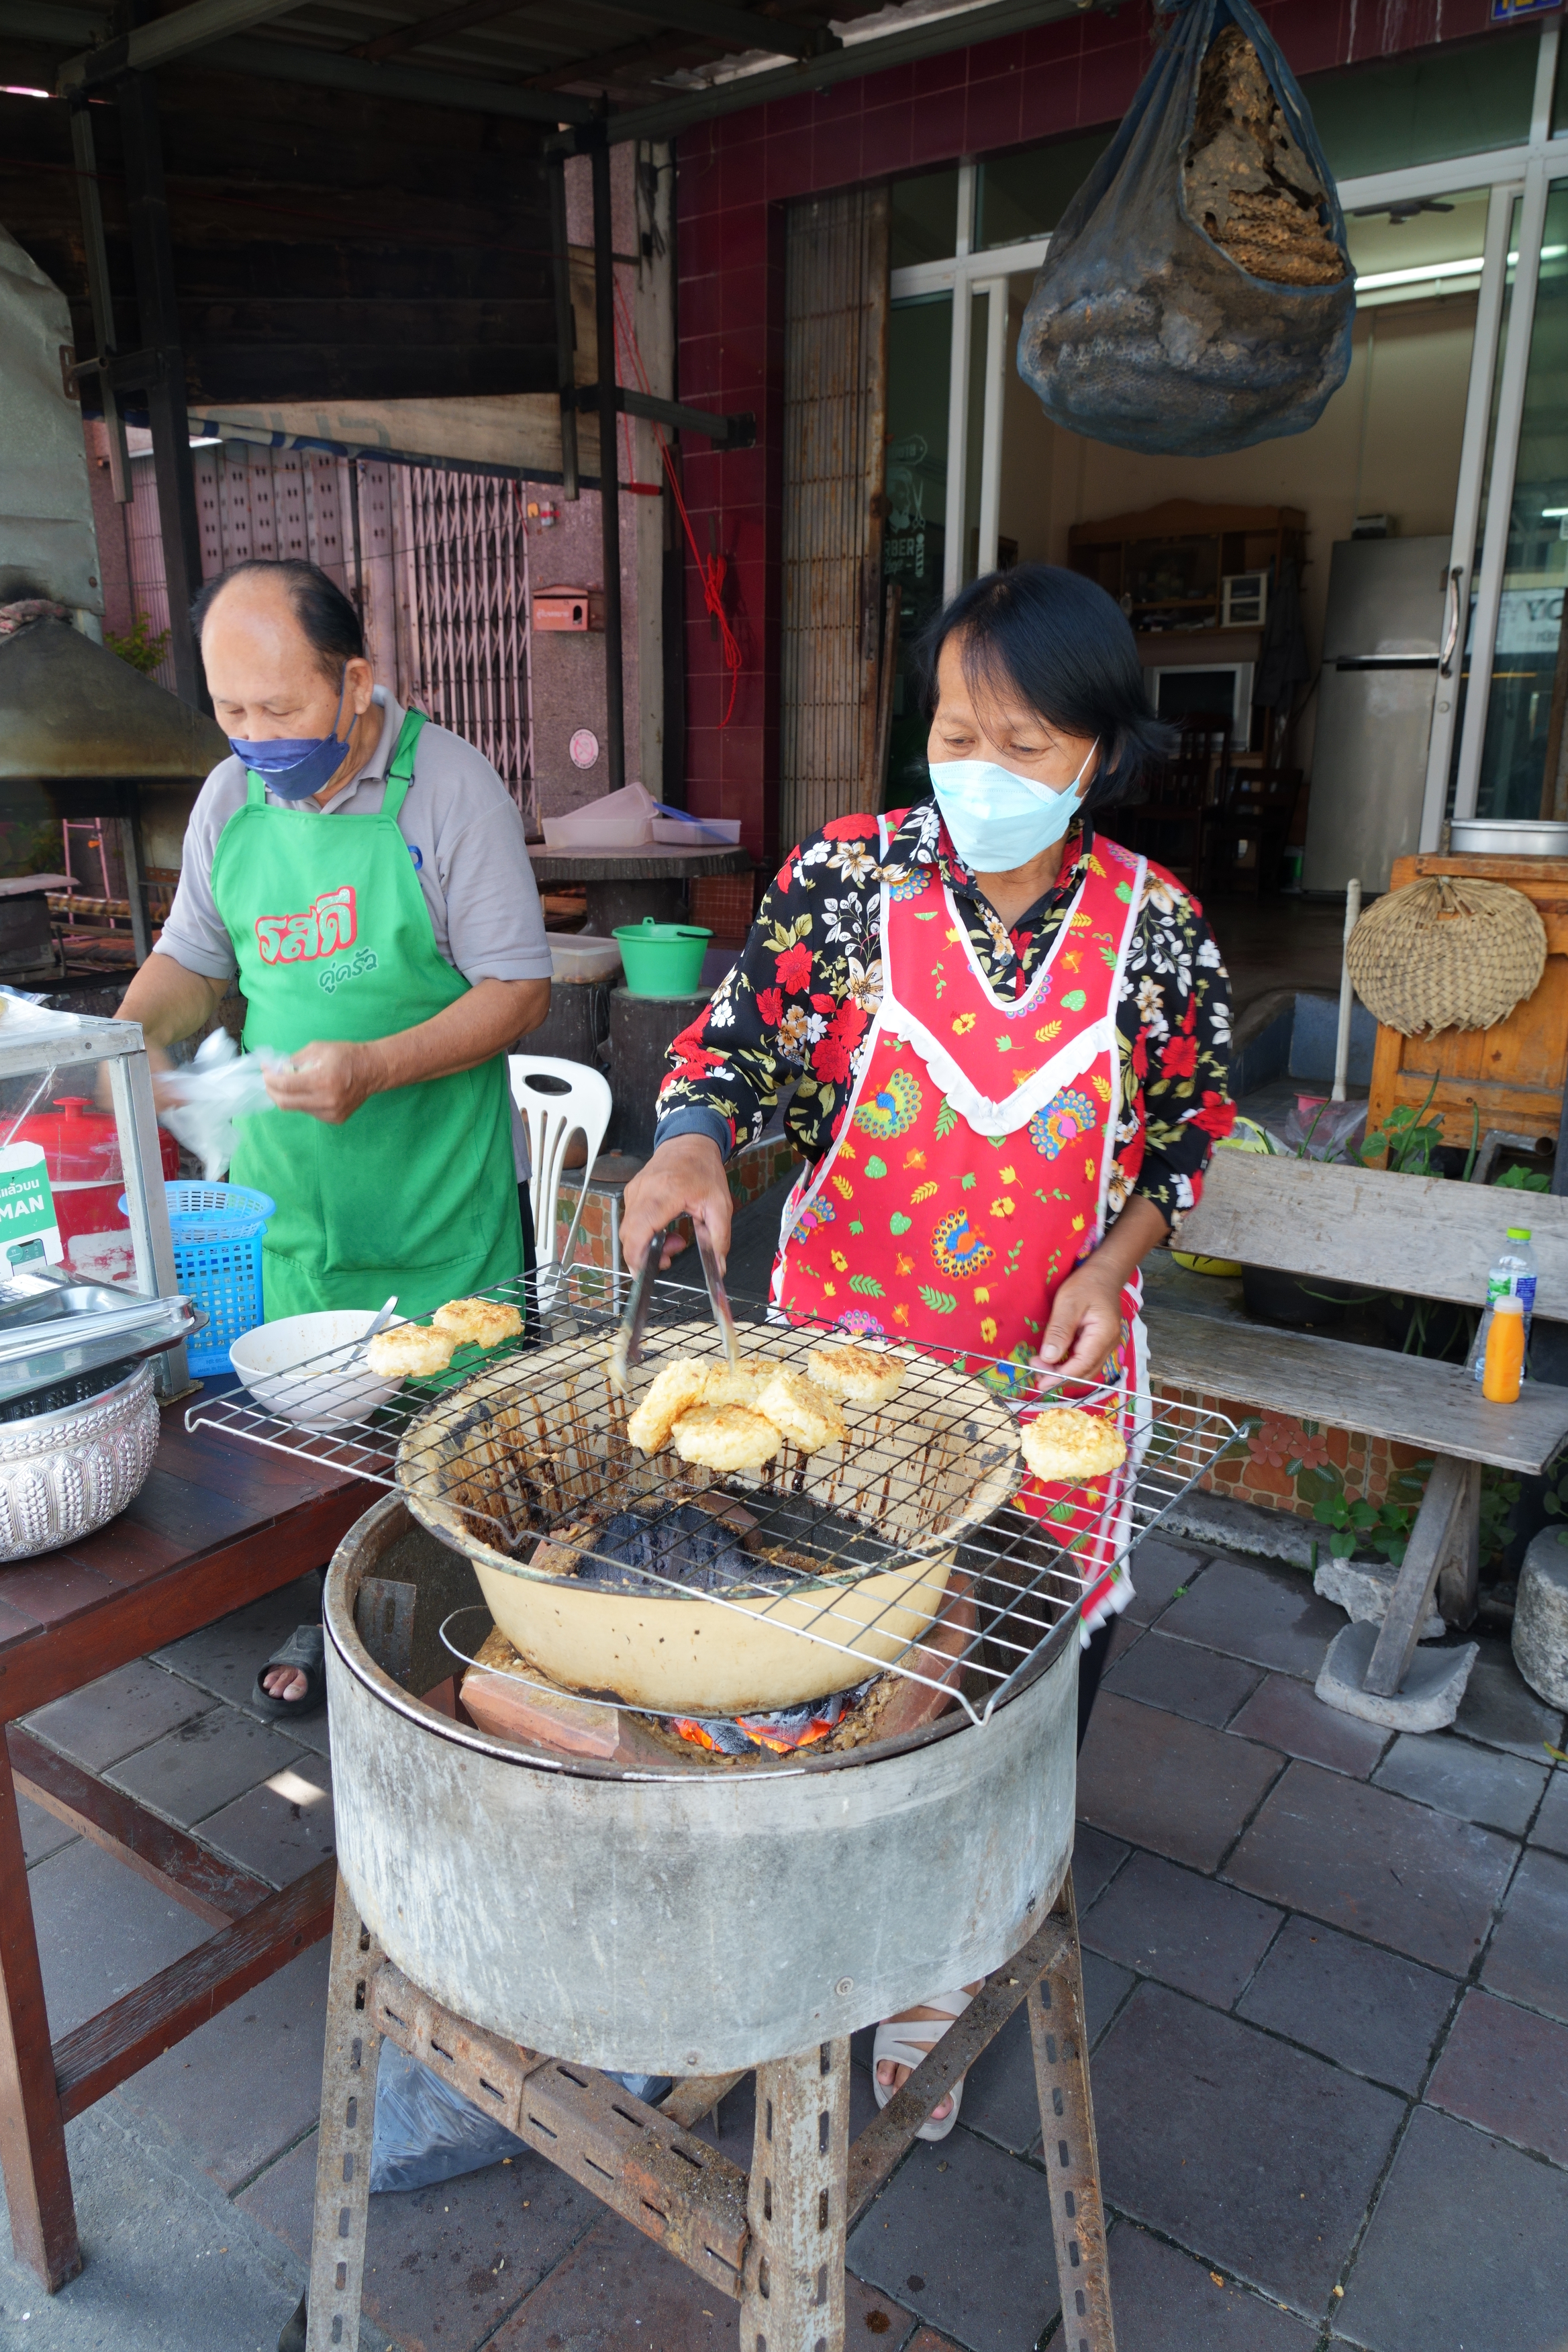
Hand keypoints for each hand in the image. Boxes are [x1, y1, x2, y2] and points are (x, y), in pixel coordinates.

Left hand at [263, 1040, 377, 1125]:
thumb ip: (295, 1060)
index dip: (270, 1079)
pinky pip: (311, 1112)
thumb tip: (275, 1069)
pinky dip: (306, 1102)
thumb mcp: (318, 1048)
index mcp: (322, 1080)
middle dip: (272, 1091)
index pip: (285, 1085)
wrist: (373, 1070)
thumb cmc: (346, 1055)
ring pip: (297, 1109)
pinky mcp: (335, 1119)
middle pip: (285, 1103)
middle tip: (270, 1081)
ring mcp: (331, 1113)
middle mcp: (326, 1100)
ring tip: (297, 1084)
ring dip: (291, 1096)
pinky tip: (315, 1092)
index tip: (266, 1072)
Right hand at [621, 1135, 731, 1271]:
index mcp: (665, 1193)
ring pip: (628, 1230)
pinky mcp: (631, 1193)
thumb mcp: (720, 1205)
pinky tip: (664, 1227)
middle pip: (628, 1236)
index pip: (639, 1231)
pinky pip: (630, 1221)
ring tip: (673, 1237)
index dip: (636, 1257)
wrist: (690, 1142)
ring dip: (646, 1244)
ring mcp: (633, 1191)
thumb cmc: (704, 1170)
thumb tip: (718, 1267)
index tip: (644, 1273)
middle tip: (672, 1252)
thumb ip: (719, 1238)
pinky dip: (644, 1232)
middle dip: (645, 1255)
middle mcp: (643, 1192)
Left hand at [1032, 1256, 1125, 1384]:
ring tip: (1041, 1371)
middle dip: (1060, 1378)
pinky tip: (1054, 1363)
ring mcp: (1107, 1346)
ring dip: (1064, 1374)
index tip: (1039, 1379)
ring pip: (1086, 1370)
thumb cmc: (1086, 1284)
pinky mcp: (1100, 1344)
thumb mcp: (1068, 1303)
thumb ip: (1059, 1331)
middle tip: (1035, 1374)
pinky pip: (1085, 1362)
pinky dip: (1069, 1366)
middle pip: (1085, 1373)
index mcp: (1104, 1335)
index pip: (1082, 1365)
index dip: (1060, 1376)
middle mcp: (1109, 1345)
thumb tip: (1048, 1358)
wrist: (1104, 1274)